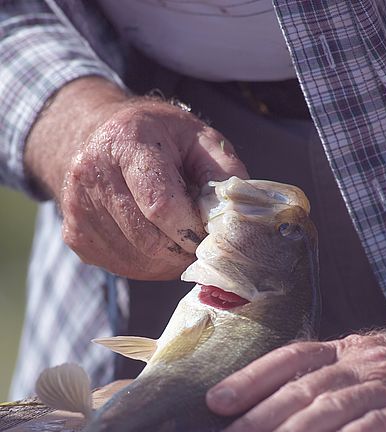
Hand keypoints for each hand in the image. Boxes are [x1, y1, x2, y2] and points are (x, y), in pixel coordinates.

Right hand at [25, 77, 247, 278]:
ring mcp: (78, 208)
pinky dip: (148, 264)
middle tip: (198, 240)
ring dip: (168, 261)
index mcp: (126, 142)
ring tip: (177, 237)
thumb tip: (235, 219)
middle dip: (183, 249)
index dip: (191, 230)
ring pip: (138, 261)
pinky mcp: (75, 235)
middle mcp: (92, 173)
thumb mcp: (199, 138)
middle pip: (149, 240)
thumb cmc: (159, 139)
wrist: (101, 136)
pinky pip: (122, 267)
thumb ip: (224, 173)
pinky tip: (154, 239)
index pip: (160, 206)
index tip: (208, 233)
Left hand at [206, 331, 385, 431]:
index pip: (289, 358)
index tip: (216, 402)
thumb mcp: (353, 368)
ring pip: (328, 409)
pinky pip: (370, 428)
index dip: (250, 378)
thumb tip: (256, 408)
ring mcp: (382, 387)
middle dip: (256, 420)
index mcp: (342, 350)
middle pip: (300, 389)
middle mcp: (358, 363)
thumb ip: (315, 380)